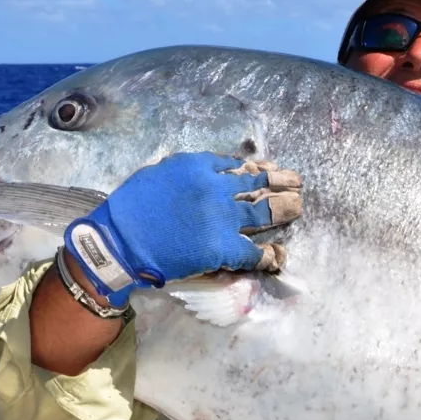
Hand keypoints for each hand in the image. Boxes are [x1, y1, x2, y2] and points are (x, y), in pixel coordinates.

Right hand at [64, 152, 301, 305]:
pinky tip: (280, 255)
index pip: (237, 165)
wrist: (121, 241)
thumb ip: (188, 171)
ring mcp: (223, 218)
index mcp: (198, 166)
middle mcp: (216, 188)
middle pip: (258, 184)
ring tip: (299, 207)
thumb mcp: (159, 174)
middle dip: (281, 182)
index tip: (269, 168)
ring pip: (264, 212)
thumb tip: (210, 170)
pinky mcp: (224, 247)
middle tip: (298, 183)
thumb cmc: (131, 208)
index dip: (258, 167)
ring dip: (285, 209)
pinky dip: (270, 254)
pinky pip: (254, 252)